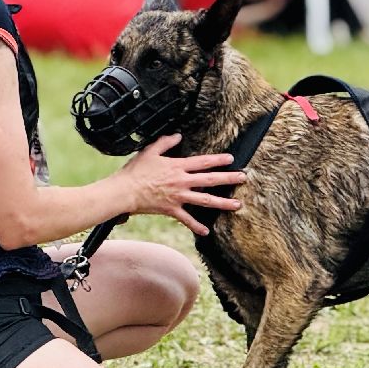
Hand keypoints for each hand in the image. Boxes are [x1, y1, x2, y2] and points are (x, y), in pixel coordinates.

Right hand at [121, 133, 246, 235]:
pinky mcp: (171, 210)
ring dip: (223, 203)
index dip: (218, 160)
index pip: (203, 161)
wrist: (124, 191)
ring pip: (205, 200)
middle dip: (229, 179)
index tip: (231, 159)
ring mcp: (178, 197)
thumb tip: (178, 136)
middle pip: (210, 180)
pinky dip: (196, 226)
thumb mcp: (150, 151)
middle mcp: (182, 182)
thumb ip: (165, 142)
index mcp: (177, 166)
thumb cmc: (135, 171)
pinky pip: (187, 219)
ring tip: (237, 205)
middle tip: (243, 178)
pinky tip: (207, 231)